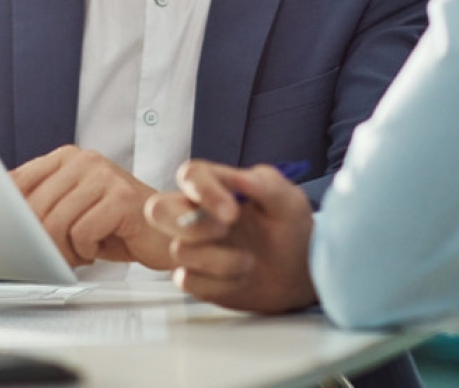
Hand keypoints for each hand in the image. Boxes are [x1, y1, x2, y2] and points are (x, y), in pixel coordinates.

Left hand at [11, 145, 169, 268]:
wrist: (167, 232)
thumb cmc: (116, 226)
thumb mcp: (72, 210)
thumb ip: (40, 205)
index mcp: (66, 157)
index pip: (17, 181)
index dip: (8, 215)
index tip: (8, 236)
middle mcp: (85, 160)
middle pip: (34, 207)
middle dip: (40, 241)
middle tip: (57, 255)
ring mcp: (105, 176)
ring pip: (55, 222)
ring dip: (64, 250)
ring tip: (81, 252)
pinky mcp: (122, 198)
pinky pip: (82, 232)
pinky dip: (86, 250)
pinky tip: (100, 248)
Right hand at [144, 160, 316, 312]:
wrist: (301, 274)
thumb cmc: (292, 230)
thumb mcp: (289, 202)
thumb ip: (266, 184)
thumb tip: (240, 176)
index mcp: (217, 186)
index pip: (191, 175)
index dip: (204, 192)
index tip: (232, 213)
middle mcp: (196, 213)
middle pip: (158, 210)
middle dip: (186, 225)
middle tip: (225, 232)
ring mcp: (193, 246)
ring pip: (178, 250)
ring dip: (220, 260)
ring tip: (250, 261)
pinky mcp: (195, 276)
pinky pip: (186, 280)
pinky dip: (218, 284)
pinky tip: (239, 279)